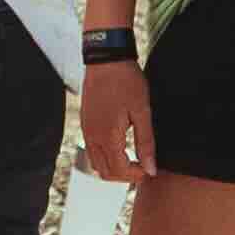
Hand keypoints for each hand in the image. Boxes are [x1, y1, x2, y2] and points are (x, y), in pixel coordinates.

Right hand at [74, 62, 150, 182]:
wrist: (106, 59)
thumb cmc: (126, 81)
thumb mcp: (142, 112)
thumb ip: (146, 143)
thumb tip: (151, 169)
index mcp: (108, 136)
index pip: (119, 171)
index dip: (136, 175)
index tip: (148, 169)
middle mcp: (92, 137)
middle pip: (105, 172)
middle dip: (124, 175)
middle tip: (142, 166)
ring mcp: (86, 130)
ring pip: (96, 163)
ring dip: (113, 167)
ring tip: (131, 158)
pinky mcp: (84, 123)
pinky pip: (91, 150)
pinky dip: (105, 156)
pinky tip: (119, 145)